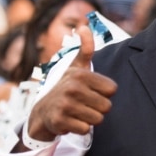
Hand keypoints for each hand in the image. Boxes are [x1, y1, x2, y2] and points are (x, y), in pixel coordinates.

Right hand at [26, 25, 117, 140]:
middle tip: (84, 104)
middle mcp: (72, 88)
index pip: (112, 90)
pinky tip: (70, 121)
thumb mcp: (76, 68)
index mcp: (81, 75)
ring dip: (89, 119)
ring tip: (77, 112)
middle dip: (98, 108)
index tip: (90, 91)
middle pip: (107, 106)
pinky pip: (85, 129)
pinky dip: (79, 128)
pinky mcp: (60, 121)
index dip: (104, 94)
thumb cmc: (66, 88)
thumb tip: (84, 26)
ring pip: (98, 119)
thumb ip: (85, 49)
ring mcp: (65, 105)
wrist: (42, 111)